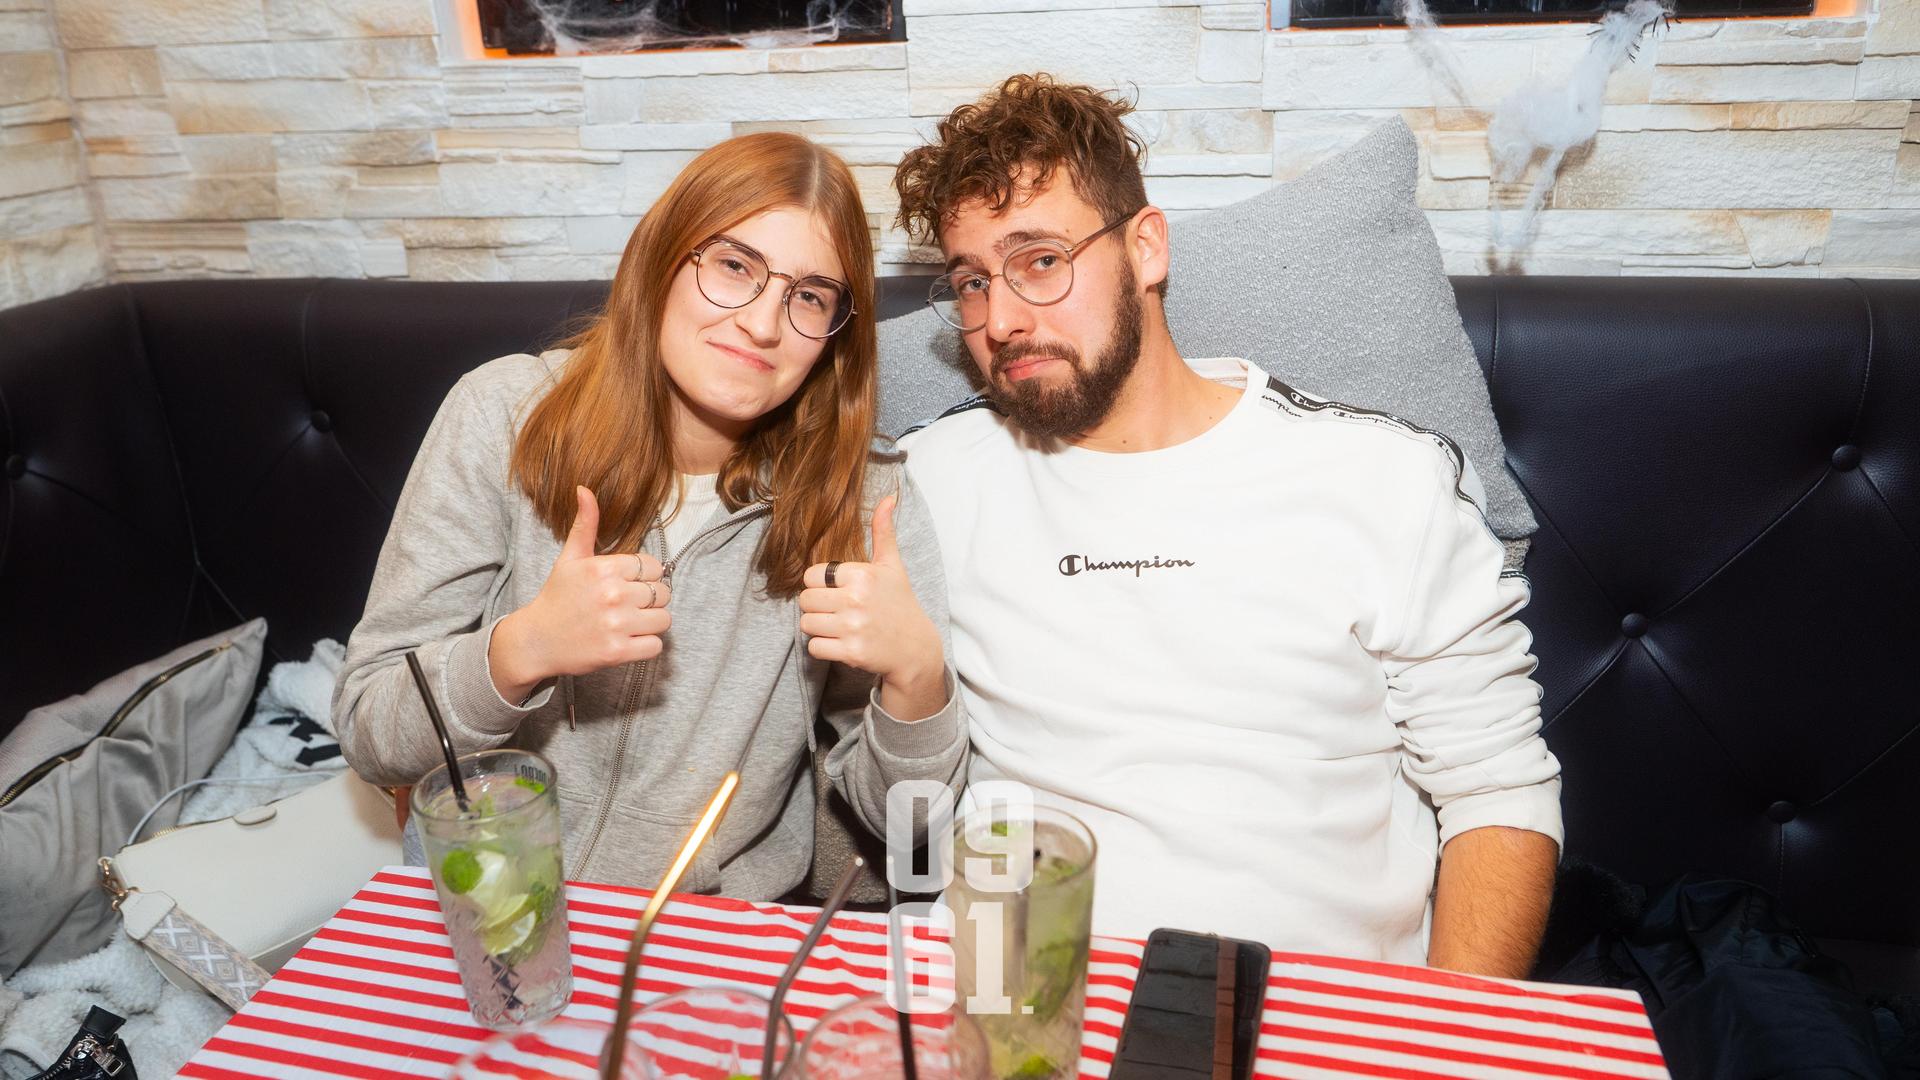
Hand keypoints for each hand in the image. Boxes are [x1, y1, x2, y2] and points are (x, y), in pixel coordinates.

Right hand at [489, 486, 670, 703]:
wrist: (536, 641)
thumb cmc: (557, 597)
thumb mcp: (569, 559)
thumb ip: (585, 525)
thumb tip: (584, 488)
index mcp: (604, 569)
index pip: (655, 567)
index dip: (646, 577)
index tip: (629, 585)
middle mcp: (613, 595)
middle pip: (663, 593)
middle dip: (650, 600)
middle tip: (628, 606)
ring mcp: (616, 625)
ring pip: (664, 619)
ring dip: (652, 623)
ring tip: (630, 623)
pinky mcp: (618, 652)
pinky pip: (656, 646)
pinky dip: (647, 646)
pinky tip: (628, 640)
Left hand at [800, 494, 946, 719]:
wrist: (916, 648)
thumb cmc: (900, 603)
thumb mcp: (892, 566)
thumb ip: (883, 532)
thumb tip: (888, 497)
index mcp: (862, 575)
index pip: (812, 576)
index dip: (820, 584)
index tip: (838, 591)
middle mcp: (856, 599)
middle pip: (805, 600)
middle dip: (816, 606)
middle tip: (836, 610)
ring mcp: (853, 627)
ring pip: (806, 624)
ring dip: (818, 627)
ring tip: (838, 626)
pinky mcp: (851, 652)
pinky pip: (814, 648)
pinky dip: (823, 648)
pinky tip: (841, 642)